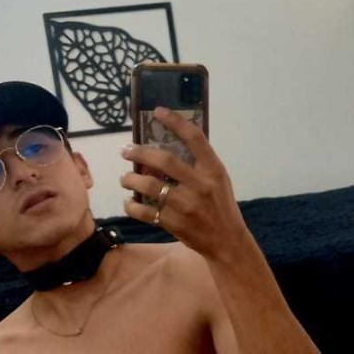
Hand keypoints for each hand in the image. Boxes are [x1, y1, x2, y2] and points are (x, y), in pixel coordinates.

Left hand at [120, 107, 250, 261]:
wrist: (227, 242)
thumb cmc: (221, 206)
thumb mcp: (219, 181)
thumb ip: (199, 165)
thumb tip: (165, 148)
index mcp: (214, 171)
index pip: (195, 138)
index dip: (176, 122)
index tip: (158, 111)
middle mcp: (201, 185)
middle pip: (164, 160)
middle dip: (139, 153)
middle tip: (126, 150)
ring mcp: (187, 206)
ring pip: (149, 186)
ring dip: (131, 180)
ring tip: (126, 179)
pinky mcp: (175, 224)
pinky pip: (145, 212)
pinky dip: (132, 206)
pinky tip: (130, 202)